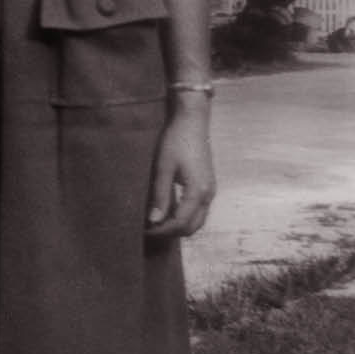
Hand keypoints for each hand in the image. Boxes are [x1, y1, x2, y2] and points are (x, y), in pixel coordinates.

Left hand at [146, 101, 215, 237]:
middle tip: (149, 228)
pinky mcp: (208, 185)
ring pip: (197, 220)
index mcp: (198, 192)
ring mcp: (210, 190)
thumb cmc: (176, 141)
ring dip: (178, 225)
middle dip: (171, 232)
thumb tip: (153, 220)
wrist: (193, 122)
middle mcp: (208, 195)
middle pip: (192, 227)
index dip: (161, 230)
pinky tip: (167, 209)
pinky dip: (184, 216)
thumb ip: (160, 195)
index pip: (180, 223)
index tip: (144, 229)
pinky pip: (198, 210)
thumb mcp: (164, 168)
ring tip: (157, 220)